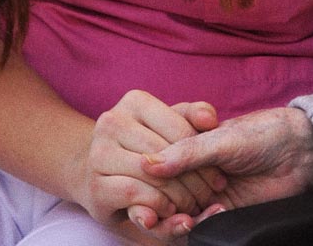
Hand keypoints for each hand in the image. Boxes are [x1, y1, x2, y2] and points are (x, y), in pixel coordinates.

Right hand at [76, 90, 226, 231]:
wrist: (96, 174)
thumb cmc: (143, 146)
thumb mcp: (170, 124)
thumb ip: (193, 116)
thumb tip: (210, 120)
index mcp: (134, 101)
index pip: (180, 129)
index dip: (203, 155)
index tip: (218, 175)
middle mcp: (112, 122)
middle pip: (166, 154)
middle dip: (194, 181)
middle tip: (209, 197)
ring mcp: (98, 153)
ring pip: (151, 175)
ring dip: (179, 197)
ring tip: (193, 207)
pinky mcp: (95, 186)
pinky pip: (133, 194)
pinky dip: (157, 206)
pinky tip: (167, 211)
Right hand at [142, 106, 312, 232]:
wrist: (300, 152)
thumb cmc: (262, 133)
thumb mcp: (222, 139)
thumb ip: (187, 152)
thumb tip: (147, 164)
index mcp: (188, 143)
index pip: (155, 162)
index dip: (143, 175)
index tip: (135, 183)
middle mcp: (191, 170)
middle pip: (159, 191)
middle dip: (150, 203)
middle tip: (149, 213)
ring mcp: (204, 192)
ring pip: (174, 212)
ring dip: (169, 221)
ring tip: (176, 221)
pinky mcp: (220, 212)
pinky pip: (198, 225)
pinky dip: (195, 225)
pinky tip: (205, 216)